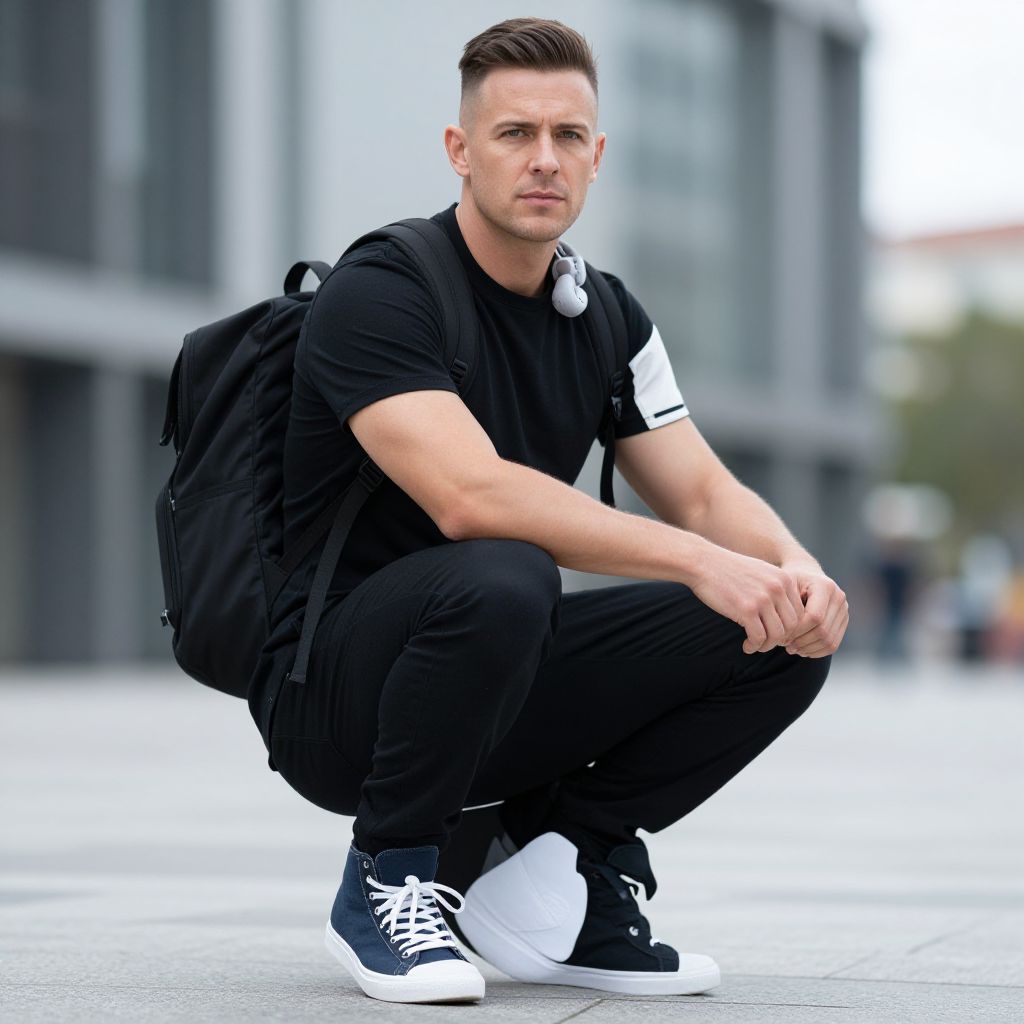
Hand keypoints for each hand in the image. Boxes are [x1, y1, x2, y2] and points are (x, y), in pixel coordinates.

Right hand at [690, 545, 806, 654]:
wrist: (703, 563)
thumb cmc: (728, 570)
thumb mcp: (761, 573)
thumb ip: (776, 590)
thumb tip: (784, 617)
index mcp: (785, 579)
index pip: (800, 613)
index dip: (790, 629)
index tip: (775, 633)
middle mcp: (778, 588)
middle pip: (792, 626)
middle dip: (780, 639)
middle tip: (766, 643)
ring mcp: (763, 599)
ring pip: (777, 635)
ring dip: (767, 645)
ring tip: (756, 645)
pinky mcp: (746, 610)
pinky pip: (759, 637)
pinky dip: (754, 646)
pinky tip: (747, 646)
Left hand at [779, 561, 848, 657]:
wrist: (805, 574)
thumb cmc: (790, 581)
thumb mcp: (784, 587)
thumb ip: (784, 606)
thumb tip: (783, 635)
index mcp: (825, 586)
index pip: (814, 617)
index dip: (797, 630)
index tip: (780, 634)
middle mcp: (839, 597)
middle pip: (823, 631)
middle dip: (801, 641)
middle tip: (784, 644)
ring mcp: (844, 610)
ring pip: (829, 640)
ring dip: (808, 648)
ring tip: (791, 648)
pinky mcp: (844, 621)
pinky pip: (833, 644)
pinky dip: (817, 651)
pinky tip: (801, 649)